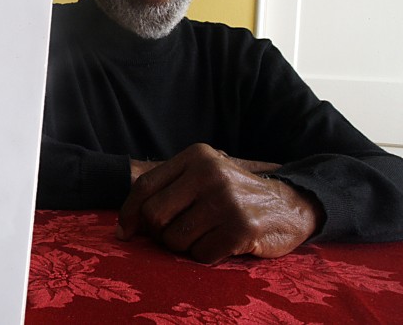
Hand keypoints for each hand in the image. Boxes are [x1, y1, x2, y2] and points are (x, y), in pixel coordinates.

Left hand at [118, 143, 322, 263]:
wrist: (290, 205)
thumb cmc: (232, 194)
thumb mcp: (202, 177)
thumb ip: (166, 192)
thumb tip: (123, 229)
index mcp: (196, 157)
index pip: (144, 186)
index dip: (129, 213)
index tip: (124, 231)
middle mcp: (210, 174)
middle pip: (155, 215)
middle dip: (158, 232)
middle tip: (174, 234)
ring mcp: (226, 201)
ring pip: (175, 239)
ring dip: (184, 245)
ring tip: (204, 234)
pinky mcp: (241, 229)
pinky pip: (200, 254)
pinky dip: (205, 254)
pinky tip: (222, 242)